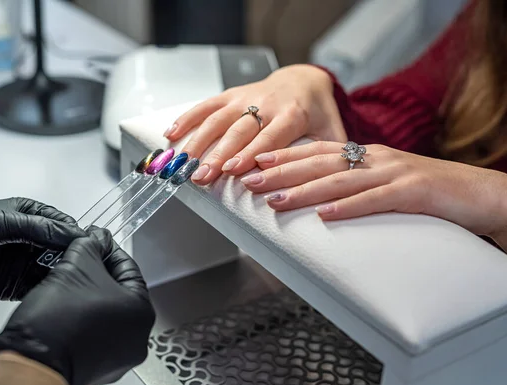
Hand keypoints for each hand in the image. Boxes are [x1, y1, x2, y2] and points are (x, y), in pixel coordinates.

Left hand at [0, 198, 84, 300]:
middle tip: (81, 266)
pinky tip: (53, 292)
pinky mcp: (14, 285)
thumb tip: (71, 233)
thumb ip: (37, 228)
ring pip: (54, 269)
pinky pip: (38, 288)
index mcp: (29, 215)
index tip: (87, 246)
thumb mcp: (0, 222)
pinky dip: (48, 291)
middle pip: (62, 249)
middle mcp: (30, 238)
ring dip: (62, 275)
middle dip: (73, 257)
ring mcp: (22, 262)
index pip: (63, 225)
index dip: (76, 235)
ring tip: (69, 280)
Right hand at [0, 228, 154, 384]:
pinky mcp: (96, 368)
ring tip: (68, 279)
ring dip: (88, 295)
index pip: (129, 268)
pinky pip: (94, 333)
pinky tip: (64, 305)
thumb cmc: (56, 321)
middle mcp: (136, 338)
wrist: (29, 363)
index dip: (108, 250)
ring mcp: (118, 357)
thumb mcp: (76, 264)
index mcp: (142, 313)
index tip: (96, 241)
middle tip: (81, 258)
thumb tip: (96, 238)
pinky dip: (82, 317)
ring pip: (105, 313)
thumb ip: (90, 245)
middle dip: (97, 272)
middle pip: (119, 292)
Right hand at [166, 65, 346, 184]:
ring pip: (218, 119)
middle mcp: (266, 104)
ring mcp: (246, 97)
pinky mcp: (232, 94)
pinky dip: (187, 118)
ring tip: (184, 162)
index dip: (250, 153)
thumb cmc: (316, 112)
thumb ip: (331, 155)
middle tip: (202, 175)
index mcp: (293, 115)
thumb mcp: (331, 132)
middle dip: (218, 154)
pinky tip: (171, 134)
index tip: (233, 170)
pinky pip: (206, 105)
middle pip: (238, 131)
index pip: (269, 137)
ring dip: (199, 141)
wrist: (304, 79)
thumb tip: (334, 183)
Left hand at [242, 141, 506, 260]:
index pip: (317, 152)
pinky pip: (376, 200)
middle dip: (281, 171)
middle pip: (320, 163)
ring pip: (341, 180)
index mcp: (367, 155)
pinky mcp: (415, 191)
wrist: (481, 193)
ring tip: (275, 200)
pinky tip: (325, 215)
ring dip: (305, 190)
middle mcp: (376, 158)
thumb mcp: (385, 182)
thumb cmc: (430, 191)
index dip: (284, 156)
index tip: (254, 162)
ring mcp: (395, 172)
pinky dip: (349, 207)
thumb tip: (319, 198)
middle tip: (249, 180)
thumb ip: (355, 185)